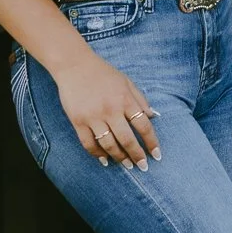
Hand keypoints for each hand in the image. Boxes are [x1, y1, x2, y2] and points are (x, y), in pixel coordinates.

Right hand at [53, 50, 160, 170]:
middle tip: (143, 166)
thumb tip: (154, 116)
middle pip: (127, 139)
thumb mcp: (126, 82)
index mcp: (125, 99)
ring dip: (120, 158)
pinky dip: (97, 154)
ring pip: (109, 145)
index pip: (143, 126)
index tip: (157, 155)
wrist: (74, 65)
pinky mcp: (78, 121)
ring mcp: (93, 117)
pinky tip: (105, 160)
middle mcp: (111, 110)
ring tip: (127, 165)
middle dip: (137, 155)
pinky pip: (89, 144)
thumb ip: (140, 99)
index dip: (151, 142)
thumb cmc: (103, 73)